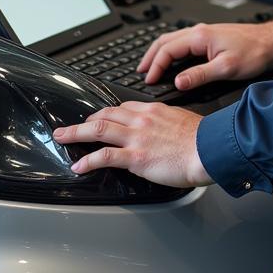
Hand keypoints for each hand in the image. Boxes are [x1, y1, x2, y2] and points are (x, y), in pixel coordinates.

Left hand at [53, 101, 211, 187]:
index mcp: (153, 110)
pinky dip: (88, 160)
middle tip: (71, 126)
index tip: (99, 119)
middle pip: (105, 114)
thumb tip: (165, 129)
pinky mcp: (136, 156)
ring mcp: (137, 137)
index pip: (123, 107)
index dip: (106, 113)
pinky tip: (79, 165)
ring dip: (76, 133)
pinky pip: (104, 156)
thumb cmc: (203, 139)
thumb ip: (168, 123)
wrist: (209, 149)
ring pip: (98, 129)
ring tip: (63, 138)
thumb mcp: (183, 121)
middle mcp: (142, 119)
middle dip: (85, 120)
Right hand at [138, 16, 272, 90]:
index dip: (155, 66)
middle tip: (140, 71)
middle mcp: (199, 32)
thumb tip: (178, 82)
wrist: (270, 42)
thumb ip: (199, 76)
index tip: (148, 80)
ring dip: (159, 52)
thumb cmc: (254, 52)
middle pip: (164, 41)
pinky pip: (182, 41)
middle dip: (150, 57)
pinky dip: (170, 51)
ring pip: (172, 39)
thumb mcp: (226, 68)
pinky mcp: (208, 37)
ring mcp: (203, 33)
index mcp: (200, 37)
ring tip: (150, 66)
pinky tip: (171, 60)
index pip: (167, 50)